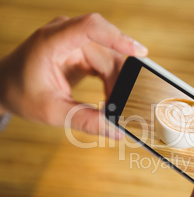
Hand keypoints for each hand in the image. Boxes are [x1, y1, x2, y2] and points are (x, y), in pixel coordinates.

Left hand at [0, 13, 147, 137]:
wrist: (6, 85)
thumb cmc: (20, 92)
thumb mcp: (52, 111)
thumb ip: (85, 120)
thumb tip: (116, 132)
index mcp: (52, 41)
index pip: (91, 28)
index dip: (118, 37)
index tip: (140, 53)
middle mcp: (67, 35)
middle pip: (108, 48)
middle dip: (122, 76)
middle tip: (129, 103)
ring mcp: (75, 41)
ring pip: (112, 57)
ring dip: (119, 82)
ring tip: (116, 105)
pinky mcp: (82, 50)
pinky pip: (107, 62)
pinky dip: (113, 80)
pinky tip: (112, 98)